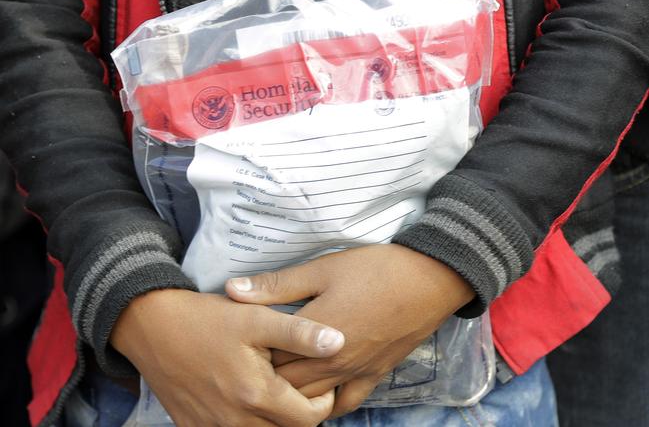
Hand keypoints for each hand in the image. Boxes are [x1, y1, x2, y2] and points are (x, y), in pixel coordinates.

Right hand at [110, 289, 344, 426]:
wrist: (152, 326)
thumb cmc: (207, 319)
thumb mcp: (256, 317)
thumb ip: (299, 333)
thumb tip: (339, 342)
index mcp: (255, 395)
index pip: (309, 420)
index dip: (323, 402)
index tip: (321, 380)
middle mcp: (235, 421)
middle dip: (301, 414)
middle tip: (302, 385)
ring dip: (275, 420)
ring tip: (277, 390)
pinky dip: (248, 422)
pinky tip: (247, 398)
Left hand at [225, 244, 474, 418]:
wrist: (430, 279)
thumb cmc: (375, 269)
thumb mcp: (322, 268)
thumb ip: (276, 285)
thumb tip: (232, 290)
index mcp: (315, 335)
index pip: (269, 360)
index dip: (252, 355)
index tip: (243, 343)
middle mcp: (333, 362)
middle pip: (287, 386)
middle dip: (268, 377)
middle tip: (256, 361)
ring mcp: (356, 373)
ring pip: (313, 400)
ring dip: (293, 394)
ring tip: (280, 379)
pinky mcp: (376, 375)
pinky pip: (347, 402)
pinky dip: (329, 405)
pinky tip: (319, 396)